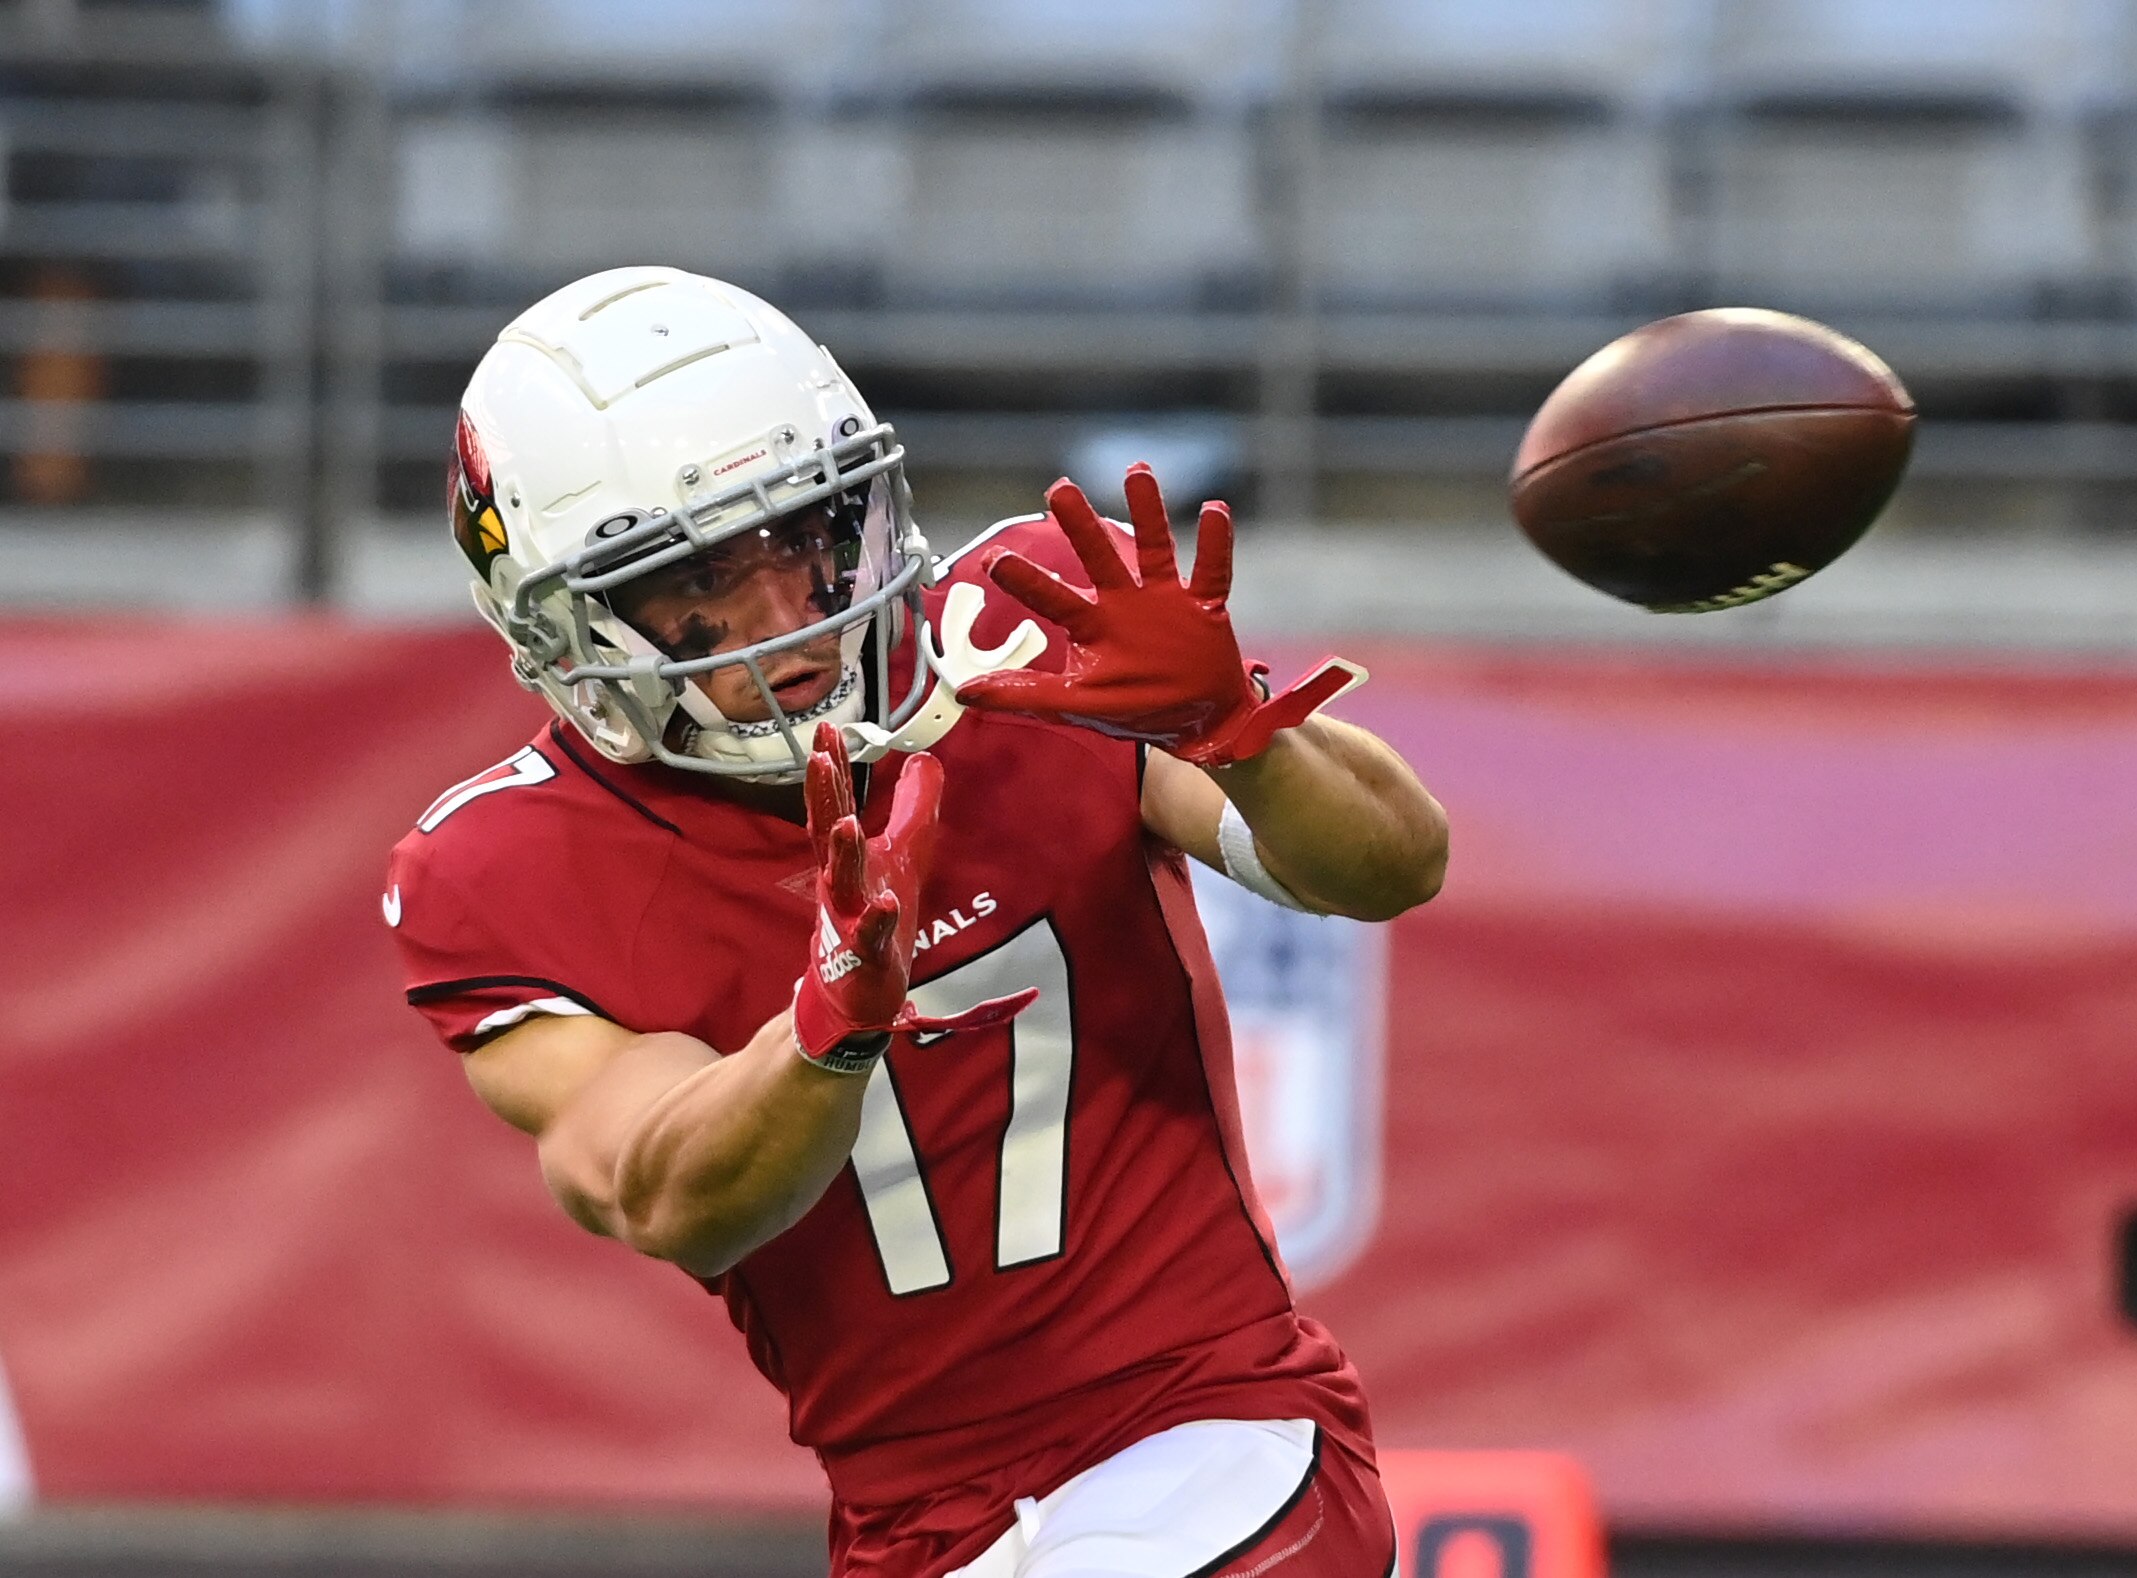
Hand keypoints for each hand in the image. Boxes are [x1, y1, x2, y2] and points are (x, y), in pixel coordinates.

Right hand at [790, 724, 1033, 1070]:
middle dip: (822, 794)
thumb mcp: (903, 855)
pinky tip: (886, 902)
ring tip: (848, 822)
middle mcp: (840, 882)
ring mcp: (849, 918)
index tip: (826, 729)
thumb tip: (926, 759)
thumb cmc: (877, 918)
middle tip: (817, 755)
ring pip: (843, 881)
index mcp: (845, 857)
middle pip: (827, 832)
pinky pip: (871, 935)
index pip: (834, 804)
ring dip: (843, 852)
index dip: (832, 768)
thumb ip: (913, 809)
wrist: (859, 991)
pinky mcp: (866, 955)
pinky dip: (877, 919)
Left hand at [953, 464, 1362, 766]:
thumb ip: (1026, 696)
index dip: (1025, 578)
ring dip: (1149, 512)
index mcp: (1093, 626)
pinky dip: (1216, 544)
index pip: (1052, 596)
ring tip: (1137, 473)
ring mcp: (1165, 601)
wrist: (1201, 722)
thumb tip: (964, 692)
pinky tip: (1214, 511)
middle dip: (1081, 525)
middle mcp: (1125, 603)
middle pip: (1099, 557)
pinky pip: (1212, 570)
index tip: (993, 559)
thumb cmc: (1137, 709)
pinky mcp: (1204, 606)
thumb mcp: (1078, 705)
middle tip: (1059, 489)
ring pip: (1155, 548)